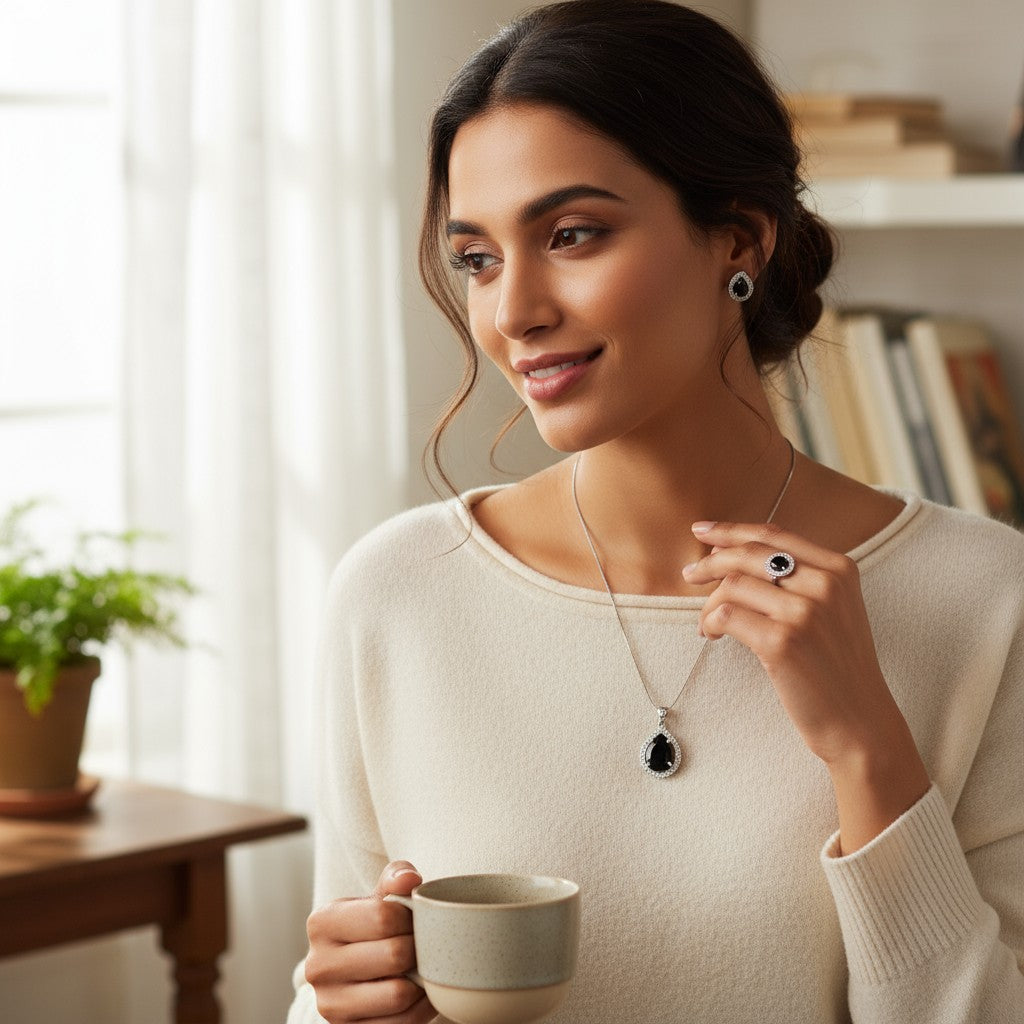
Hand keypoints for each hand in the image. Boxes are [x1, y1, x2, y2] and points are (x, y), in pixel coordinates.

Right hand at [304, 861, 436, 1023]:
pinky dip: (421, 1008)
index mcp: (322, 922)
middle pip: (394, 955)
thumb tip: (409, 879)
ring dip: (421, 980)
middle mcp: (317, 966)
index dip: (411, 917)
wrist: (356, 972)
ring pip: (398, 994)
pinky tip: (421, 991)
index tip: (415, 919)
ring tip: (423, 967)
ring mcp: (330, 1004)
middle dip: (419, 948)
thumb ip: (395, 876)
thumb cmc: (374, 924)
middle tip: (424, 944)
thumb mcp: (380, 894)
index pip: (383, 916)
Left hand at [683, 520, 929, 850]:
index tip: (702, 530)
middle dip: (710, 560)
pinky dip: (709, 622)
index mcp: (839, 568)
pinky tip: (711, 635)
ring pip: (733, 584)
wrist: (860, 721)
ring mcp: (805, 612)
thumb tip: (733, 553)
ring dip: (709, 602)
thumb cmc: (837, 667)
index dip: (732, 530)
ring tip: (707, 623)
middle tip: (689, 573)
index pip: (774, 534)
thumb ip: (799, 578)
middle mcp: (825, 584)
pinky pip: (726, 615)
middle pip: (749, 554)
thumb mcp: (833, 610)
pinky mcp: (783, 642)